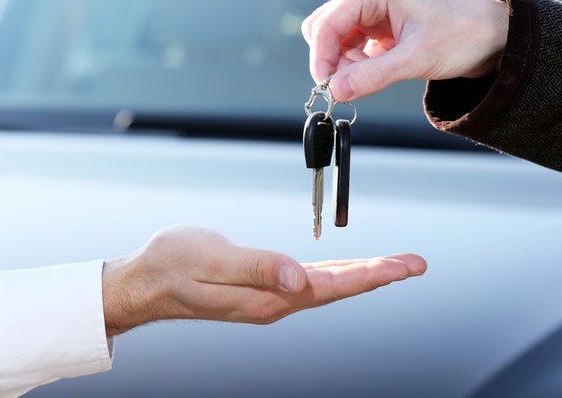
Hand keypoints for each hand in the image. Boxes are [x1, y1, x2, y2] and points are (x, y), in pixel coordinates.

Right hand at [102, 224, 425, 335]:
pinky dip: (338, 275)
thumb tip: (300, 280)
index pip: (332, 287)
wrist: (144, 282)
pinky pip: (312, 282)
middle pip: (339, 288)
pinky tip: (350, 272)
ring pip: (329, 286)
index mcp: (268, 297)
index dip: (371, 277)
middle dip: (381, 275)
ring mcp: (271, 297)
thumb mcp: (211, 259)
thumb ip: (258, 268)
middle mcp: (275, 302)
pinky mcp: (264, 288)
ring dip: (365, 276)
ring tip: (395, 266)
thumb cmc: (172, 266)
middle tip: (416, 263)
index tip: (404, 267)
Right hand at [302, 0, 508, 101]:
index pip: (327, 24)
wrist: (494, 37)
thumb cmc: (463, 36)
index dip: (321, 58)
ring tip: (367, 83)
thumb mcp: (416, 59)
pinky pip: (353, 49)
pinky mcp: (381, 29)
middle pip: (325, 29)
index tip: (326, 89)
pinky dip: (356, 67)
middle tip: (345, 89)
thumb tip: (334, 91)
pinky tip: (373, 77)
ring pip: (336, 41)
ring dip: (343, 66)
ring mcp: (374, 11)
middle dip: (331, 62)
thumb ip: (372, 76)